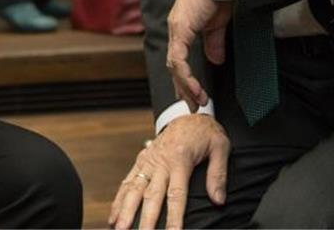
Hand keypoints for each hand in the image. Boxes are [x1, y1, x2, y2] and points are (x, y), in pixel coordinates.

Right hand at [108, 114, 231, 229]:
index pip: (176, 195)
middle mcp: (160, 161)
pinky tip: (113, 216)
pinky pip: (127, 181)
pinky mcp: (141, 160)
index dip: (173, 217)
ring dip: (125, 211)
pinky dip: (119, 199)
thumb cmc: (206, 132)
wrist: (189, 114)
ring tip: (118, 229)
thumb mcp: (220, 147)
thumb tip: (218, 200)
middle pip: (151, 196)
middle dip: (145, 219)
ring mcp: (148, 160)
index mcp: (180, 159)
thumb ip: (218, 175)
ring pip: (134, 189)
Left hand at [166, 0, 234, 111]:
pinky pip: (178, 58)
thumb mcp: (216, 24)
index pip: (177, 58)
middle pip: (173, 65)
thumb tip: (215, 60)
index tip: (192, 95)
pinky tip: (194, 87)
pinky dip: (185, 75)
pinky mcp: (181, 28)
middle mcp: (175, 29)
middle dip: (183, 88)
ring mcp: (176, 29)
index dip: (183, 78)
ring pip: (173, 65)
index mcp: (182, 28)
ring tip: (197, 101)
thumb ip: (213, 42)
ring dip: (185, 86)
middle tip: (193, 107)